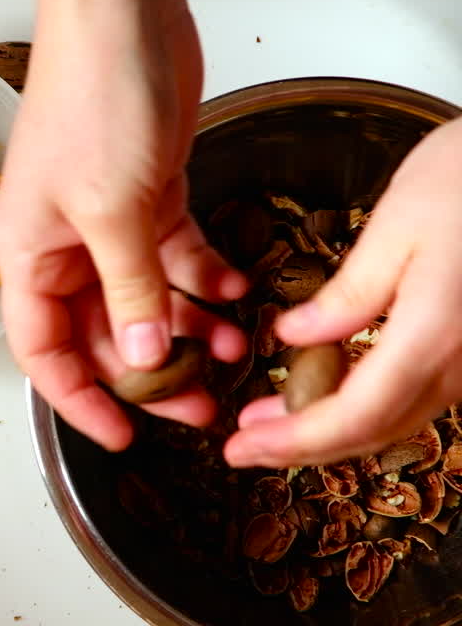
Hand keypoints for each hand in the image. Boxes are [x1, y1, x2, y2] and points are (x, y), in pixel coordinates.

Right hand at [0, 0, 245, 450]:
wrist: (122, 20)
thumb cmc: (90, 102)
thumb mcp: (111, 210)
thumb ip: (130, 290)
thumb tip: (146, 357)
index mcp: (28, 255)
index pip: (43, 352)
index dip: (80, 400)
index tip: (123, 437)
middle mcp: (62, 247)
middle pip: (103, 333)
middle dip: (153, 371)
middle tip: (203, 403)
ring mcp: (106, 223)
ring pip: (146, 300)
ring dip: (189, 328)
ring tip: (237, 351)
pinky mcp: (148, 197)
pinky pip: (175, 258)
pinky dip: (204, 279)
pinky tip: (235, 292)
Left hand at [226, 118, 461, 466]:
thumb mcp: (397, 226)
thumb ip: (348, 295)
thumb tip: (292, 339)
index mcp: (435, 334)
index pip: (356, 415)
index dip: (295, 441)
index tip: (240, 448)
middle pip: (376, 429)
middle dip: (303, 445)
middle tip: (244, 444)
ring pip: (399, 415)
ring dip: (333, 425)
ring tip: (272, 415)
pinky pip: (420, 389)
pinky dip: (367, 400)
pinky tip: (328, 383)